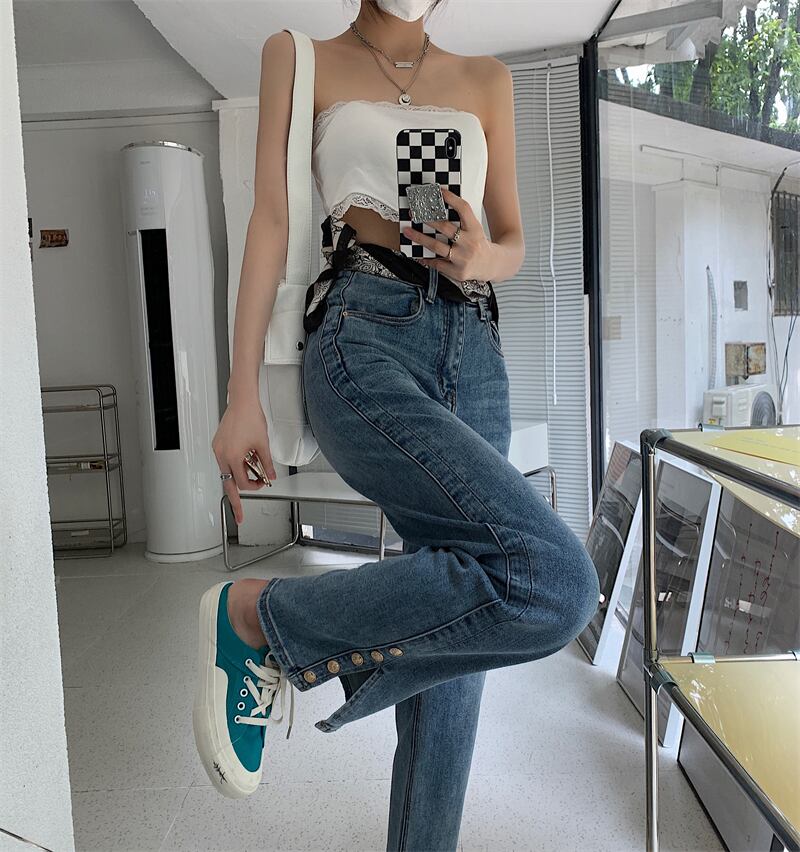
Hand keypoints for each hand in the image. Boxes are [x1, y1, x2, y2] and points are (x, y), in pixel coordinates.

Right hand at [212, 398, 275, 525]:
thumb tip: (270, 476)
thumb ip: (267, 464)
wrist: (243, 401)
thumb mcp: (263, 444)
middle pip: (228, 484)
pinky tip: (246, 459)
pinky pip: (225, 461)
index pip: (242, 483)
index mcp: (233, 457)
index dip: (254, 486)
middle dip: (235, 501)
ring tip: (252, 472)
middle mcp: (222, 454)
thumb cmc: (251, 417)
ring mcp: (218, 449)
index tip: (262, 483)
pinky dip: (235, 465)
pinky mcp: (218, 444)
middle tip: (239, 515)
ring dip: (239, 476)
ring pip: (227, 472)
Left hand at [402, 185, 493, 281]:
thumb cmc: (478, 244)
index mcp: (475, 229)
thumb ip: (461, 221)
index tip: (438, 191)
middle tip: (414, 213)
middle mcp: (470, 243)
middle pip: (445, 227)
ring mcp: (463, 258)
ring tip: (408, 232)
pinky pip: (437, 264)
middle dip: (427, 219)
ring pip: (437, 246)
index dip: (451, 198)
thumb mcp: (475, 229)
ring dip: (419, 238)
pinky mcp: (458, 272)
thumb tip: (437, 210)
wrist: (492, 265)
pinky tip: (419, 255)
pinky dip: (427, 259)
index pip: (464, 209)